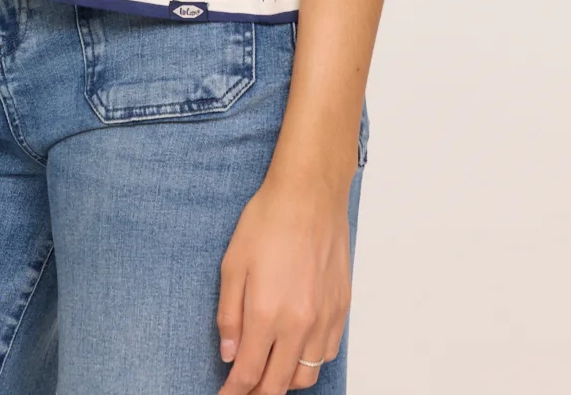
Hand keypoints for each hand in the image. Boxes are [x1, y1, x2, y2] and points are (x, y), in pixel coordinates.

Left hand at [215, 169, 353, 391]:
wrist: (310, 195)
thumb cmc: (268, 221)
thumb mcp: (232, 263)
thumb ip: (229, 315)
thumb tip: (229, 354)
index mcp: (267, 313)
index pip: (249, 373)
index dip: (234, 392)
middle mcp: (299, 324)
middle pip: (278, 383)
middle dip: (257, 394)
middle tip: (242, 391)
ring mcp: (324, 319)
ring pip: (306, 376)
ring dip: (284, 381)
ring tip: (267, 372)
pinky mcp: (341, 309)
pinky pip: (326, 354)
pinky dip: (309, 362)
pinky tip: (295, 350)